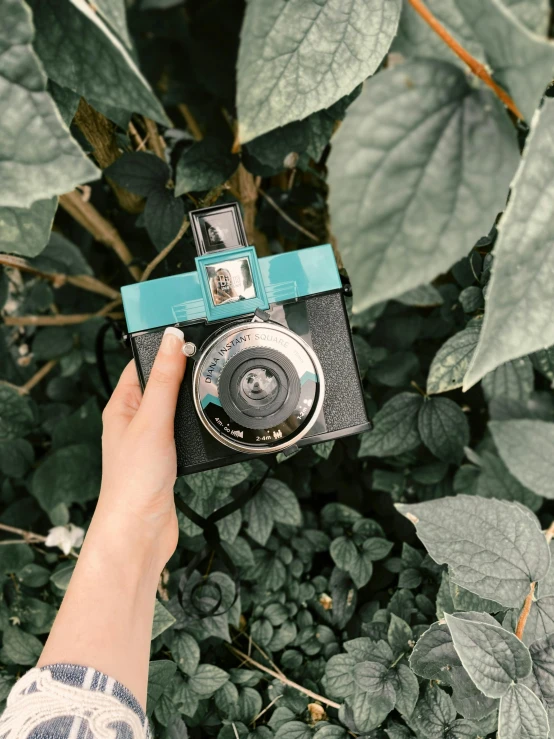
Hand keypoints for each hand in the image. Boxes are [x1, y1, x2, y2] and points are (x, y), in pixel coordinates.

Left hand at [95, 327, 186, 570]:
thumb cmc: (134, 479)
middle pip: (161, 385)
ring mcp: (151, 441)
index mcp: (121, 406)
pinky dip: (197, 426)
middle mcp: (133, 422)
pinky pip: (184, 432)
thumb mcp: (152, 419)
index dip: (163, 348)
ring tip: (212, 389)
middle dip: (183, 373)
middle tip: (209, 359)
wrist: (140, 530)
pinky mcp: (168, 459)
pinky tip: (209, 424)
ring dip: (191, 401)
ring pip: (175, 409)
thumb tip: (171, 339)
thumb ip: (165, 379)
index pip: (141, 365)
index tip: (187, 333)